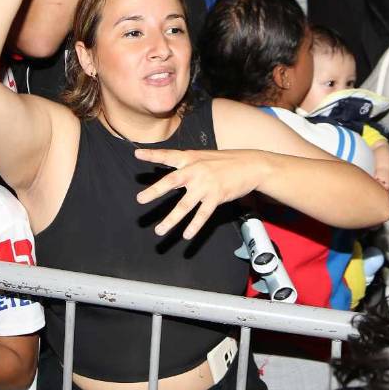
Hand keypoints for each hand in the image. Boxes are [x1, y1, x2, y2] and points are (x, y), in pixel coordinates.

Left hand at [133, 148, 265, 239]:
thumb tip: (171, 176)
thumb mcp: (204, 158)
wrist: (251, 165)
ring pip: (184, 205)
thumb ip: (187, 166)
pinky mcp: (216, 197)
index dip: (153, 155)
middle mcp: (195, 170)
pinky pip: (202, 214)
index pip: (168, 156)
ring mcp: (206, 185)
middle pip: (171, 181)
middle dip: (154, 191)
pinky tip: (186, 235)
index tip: (137, 154)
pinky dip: (194, 226)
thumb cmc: (226, 161)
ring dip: (171, 220)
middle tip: (140, 199)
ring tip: (159, 231)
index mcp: (191, 158)